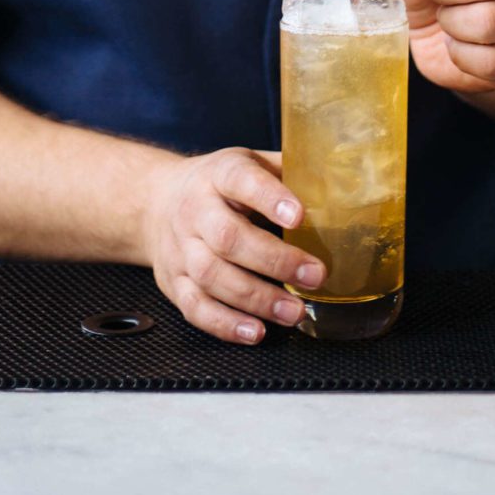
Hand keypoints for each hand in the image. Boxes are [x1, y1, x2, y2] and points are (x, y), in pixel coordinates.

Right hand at [142, 146, 326, 343]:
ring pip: (212, 277)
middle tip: (314, 276)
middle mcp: (194, 210)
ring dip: (256, 299)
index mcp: (219, 174)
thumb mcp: (248, 163)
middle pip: (228, 238)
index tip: (300, 217)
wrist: (155, 201)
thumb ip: (286, 174)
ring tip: (294, 312)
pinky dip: (225, 324)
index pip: (241, 180)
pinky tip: (256, 331)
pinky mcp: (173, 282)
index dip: (270, 199)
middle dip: (274, 261)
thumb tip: (339, 187)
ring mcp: (180, 249)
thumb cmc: (217, 185)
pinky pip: (195, 307)